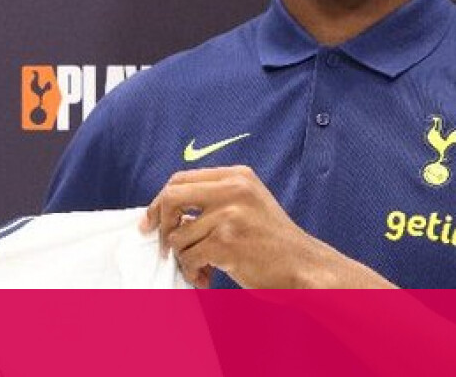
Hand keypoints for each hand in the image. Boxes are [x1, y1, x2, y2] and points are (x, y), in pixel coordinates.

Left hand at [141, 166, 394, 288]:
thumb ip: (213, 200)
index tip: (150, 222)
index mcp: (237, 176)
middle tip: (163, 246)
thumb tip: (163, 212)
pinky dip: (193, 272)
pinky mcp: (226, 242)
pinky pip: (189, 257)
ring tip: (201, 269)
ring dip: (184, 257)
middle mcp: (233, 190)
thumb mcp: (248, 204)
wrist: (305, 266)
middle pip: (171, 197)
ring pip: (179, 235)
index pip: (180, 179)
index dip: (159, 201)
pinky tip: (208, 278)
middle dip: (160, 224)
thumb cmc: (273, 242)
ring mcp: (229, 215)